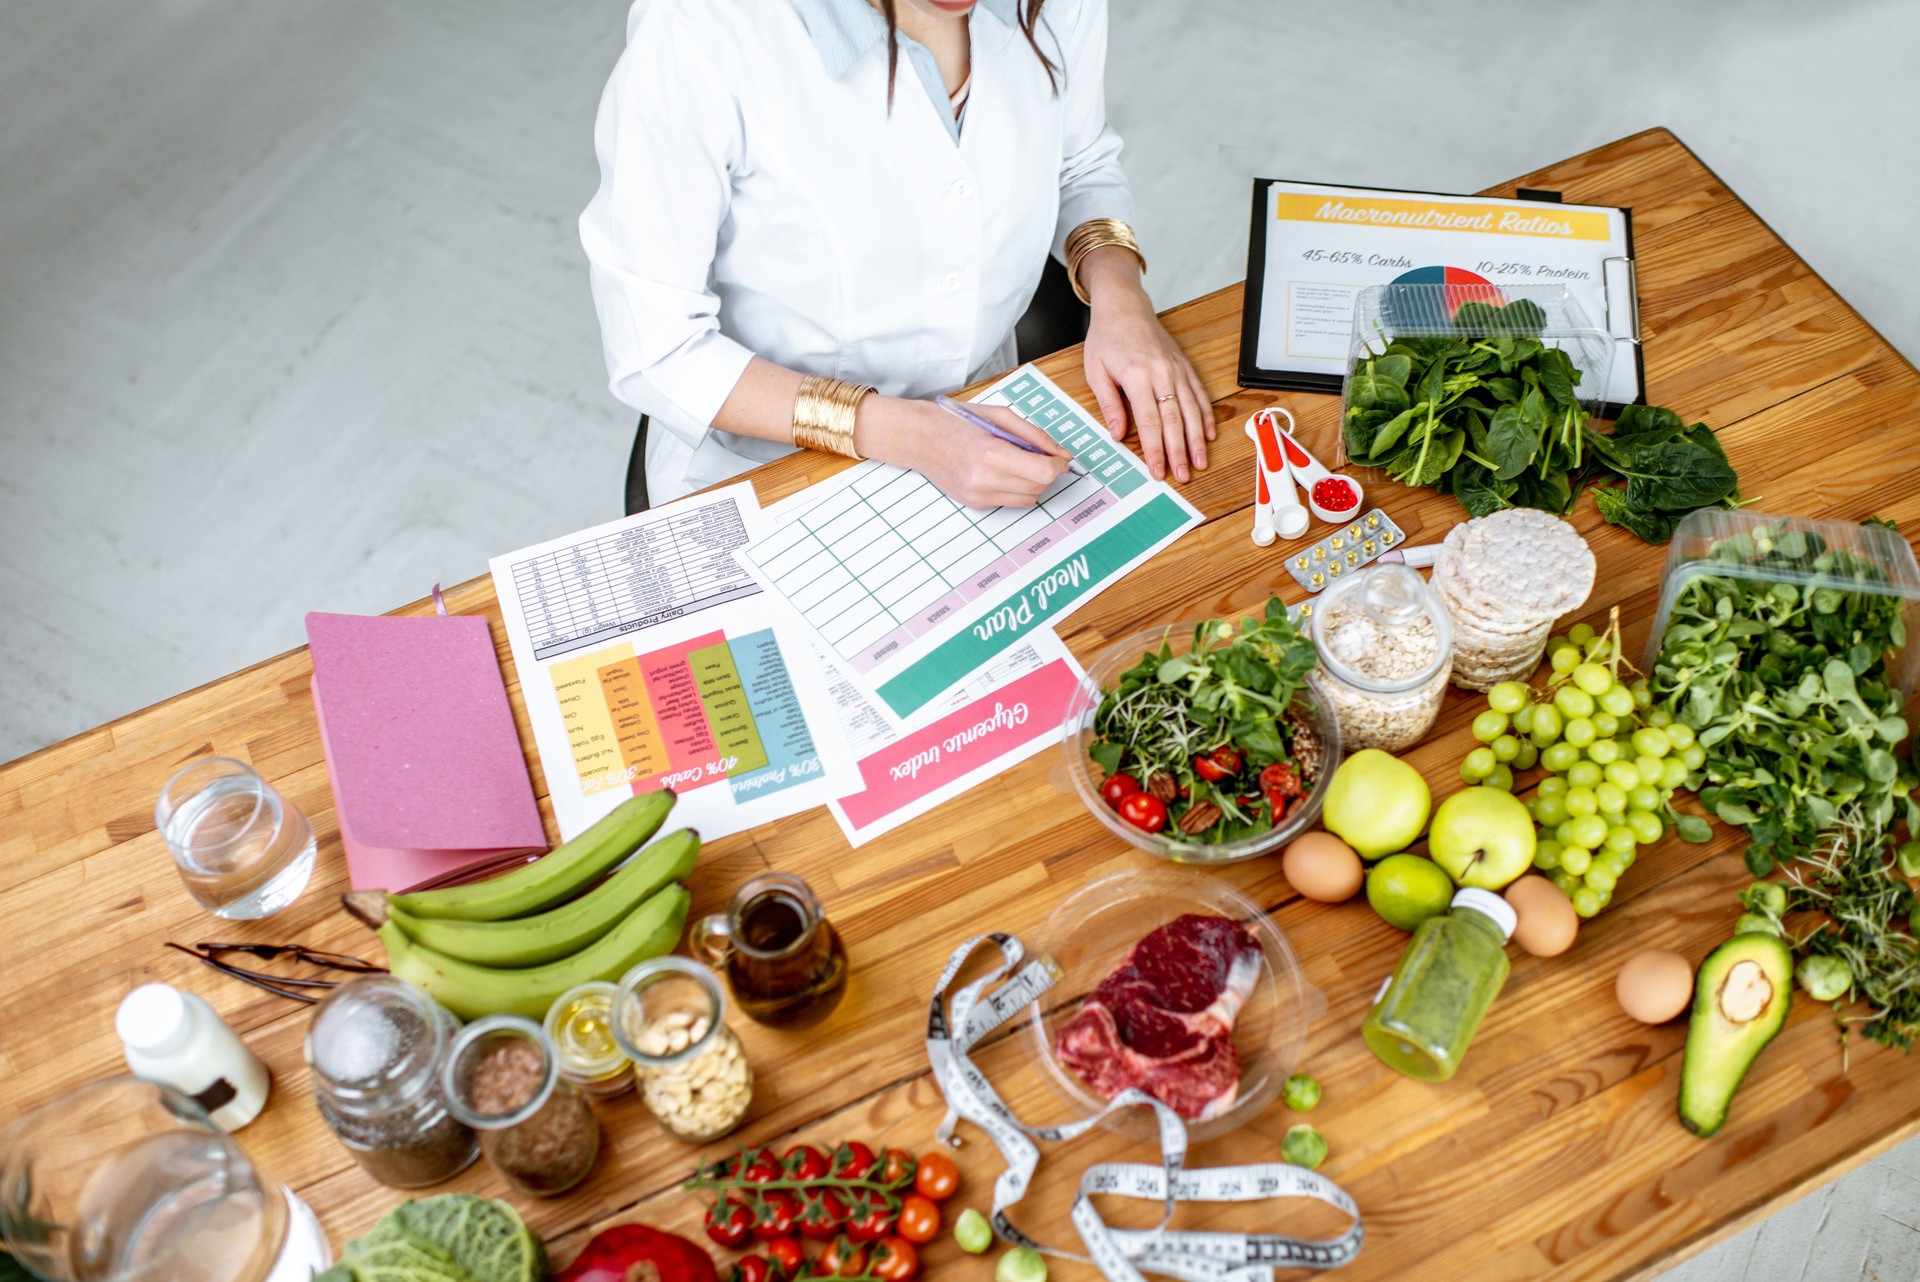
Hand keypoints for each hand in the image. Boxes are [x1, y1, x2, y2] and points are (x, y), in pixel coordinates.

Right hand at [856, 396, 1069, 508]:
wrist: (919, 438)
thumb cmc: (957, 422)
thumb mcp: (1000, 416)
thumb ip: (1034, 435)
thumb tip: (1061, 454)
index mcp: (991, 453)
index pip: (1043, 472)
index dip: (1058, 466)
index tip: (1058, 458)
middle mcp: (984, 479)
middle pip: (1038, 487)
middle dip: (1046, 473)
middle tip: (1038, 455)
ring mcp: (978, 495)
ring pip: (1028, 498)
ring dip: (1032, 482)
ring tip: (1017, 462)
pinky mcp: (975, 504)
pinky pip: (1011, 502)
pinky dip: (1015, 488)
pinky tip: (1001, 471)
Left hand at [1078, 248, 1215, 481]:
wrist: (1125, 306)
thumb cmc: (1107, 337)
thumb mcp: (1096, 371)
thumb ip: (1109, 404)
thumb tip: (1118, 434)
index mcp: (1137, 375)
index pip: (1149, 422)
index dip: (1155, 450)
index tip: (1158, 471)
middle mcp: (1162, 373)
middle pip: (1174, 420)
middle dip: (1179, 452)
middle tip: (1183, 476)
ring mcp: (1176, 369)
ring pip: (1191, 410)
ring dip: (1197, 439)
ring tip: (1200, 462)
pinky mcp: (1184, 366)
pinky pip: (1199, 394)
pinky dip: (1206, 416)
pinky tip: (1209, 435)